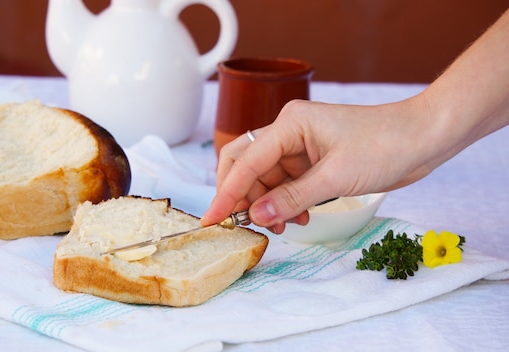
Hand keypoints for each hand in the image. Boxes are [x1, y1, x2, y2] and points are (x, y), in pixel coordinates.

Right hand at [202, 98, 433, 232]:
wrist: (423, 138)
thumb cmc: (384, 145)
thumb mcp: (336, 178)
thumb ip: (292, 199)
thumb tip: (257, 216)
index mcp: (289, 124)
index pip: (246, 161)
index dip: (227, 192)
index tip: (212, 219)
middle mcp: (289, 132)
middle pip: (247, 164)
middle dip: (243, 195)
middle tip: (246, 224)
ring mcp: (301, 146)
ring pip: (266, 178)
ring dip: (268, 204)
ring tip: (282, 226)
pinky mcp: (313, 161)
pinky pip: (286, 184)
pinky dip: (286, 203)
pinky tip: (299, 218)